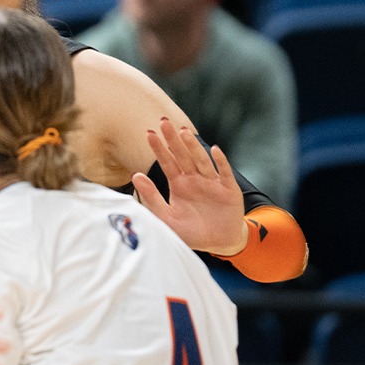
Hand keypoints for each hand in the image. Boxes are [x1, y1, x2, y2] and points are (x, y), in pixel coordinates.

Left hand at [132, 118, 247, 255]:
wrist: (219, 243)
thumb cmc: (191, 231)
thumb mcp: (167, 218)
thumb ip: (152, 197)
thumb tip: (135, 175)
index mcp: (179, 184)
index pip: (167, 162)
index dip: (159, 148)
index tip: (149, 133)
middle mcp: (195, 179)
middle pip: (183, 156)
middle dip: (173, 140)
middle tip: (163, 122)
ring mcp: (212, 183)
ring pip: (201, 161)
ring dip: (193, 147)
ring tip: (184, 132)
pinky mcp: (229, 190)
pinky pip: (224, 174)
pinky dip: (220, 162)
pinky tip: (214, 150)